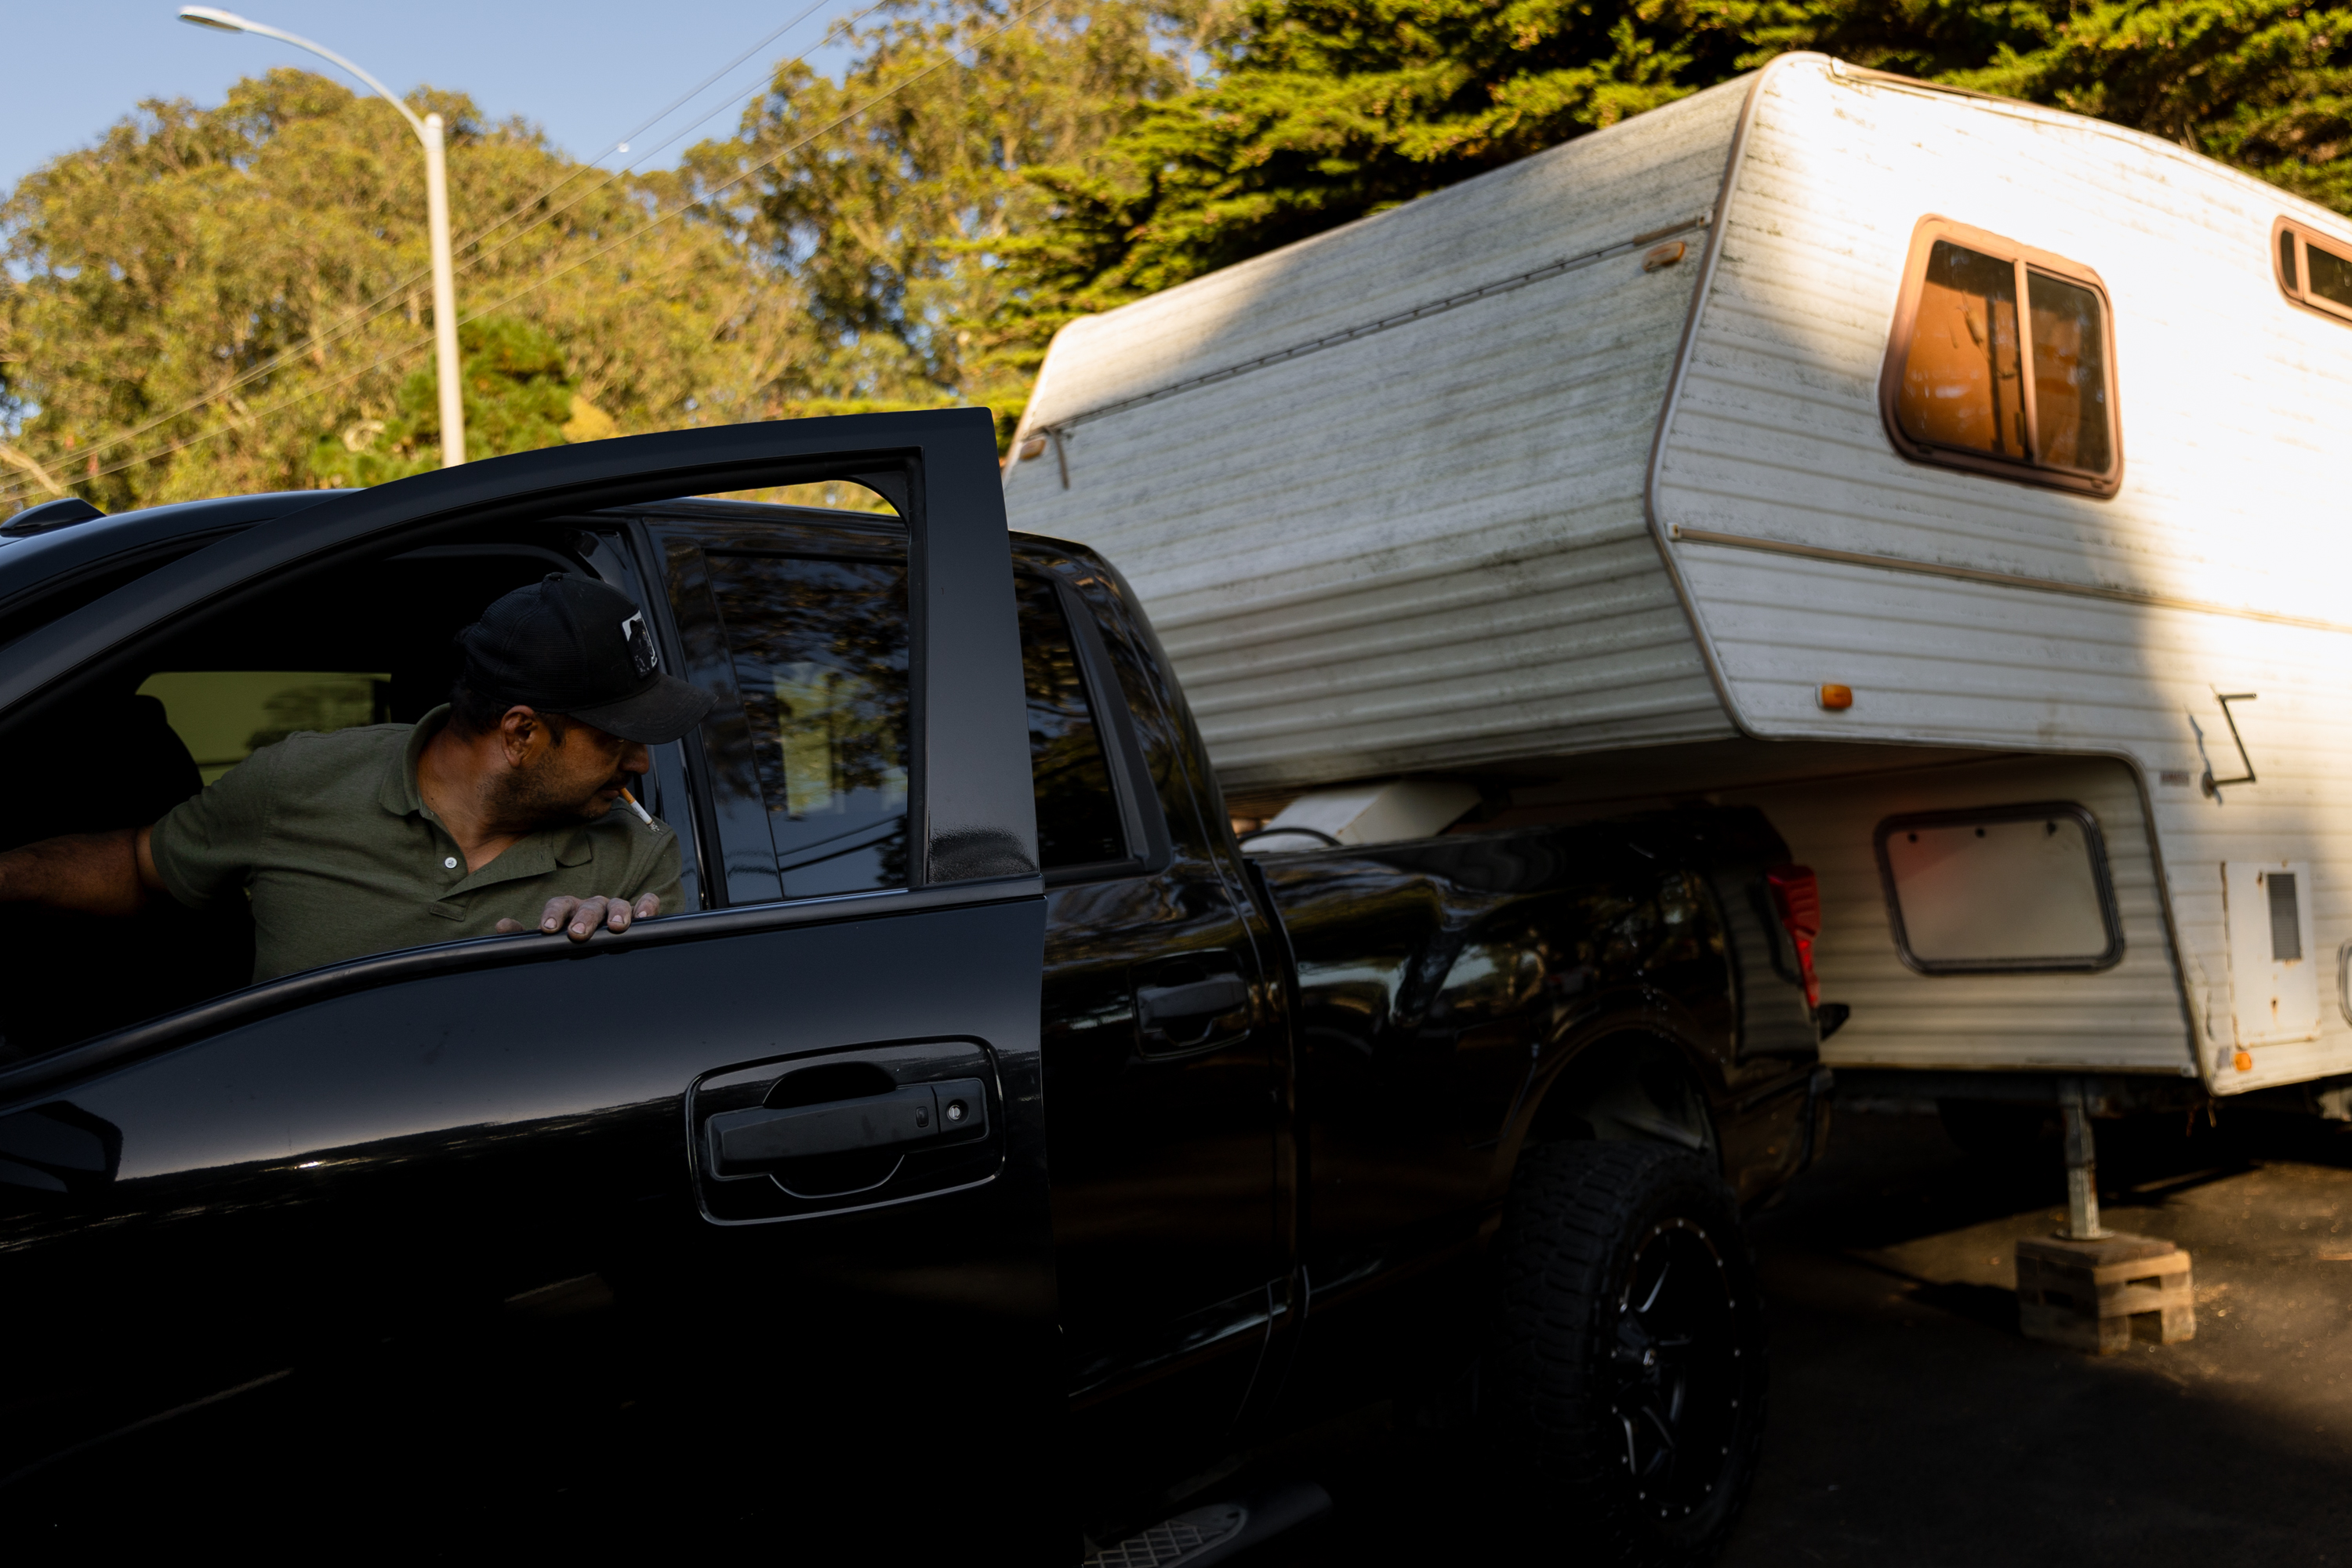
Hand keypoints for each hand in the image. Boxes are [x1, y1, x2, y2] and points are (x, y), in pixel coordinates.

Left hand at [497, 892, 659, 940]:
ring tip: (617, 927)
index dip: (553, 914)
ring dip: (617, 914)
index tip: (548, 928)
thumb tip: (503, 926)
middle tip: (578, 934)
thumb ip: (522, 936)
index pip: (559, 905)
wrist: (593, 944)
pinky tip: (645, 917)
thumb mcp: (544, 940)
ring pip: (618, 904)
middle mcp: (591, 906)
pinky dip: (647, 906)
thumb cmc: (566, 941)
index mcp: (567, 909)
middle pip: (589, 906)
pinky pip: (646, 902)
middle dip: (585, 919)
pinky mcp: (638, 913)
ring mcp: (615, 909)